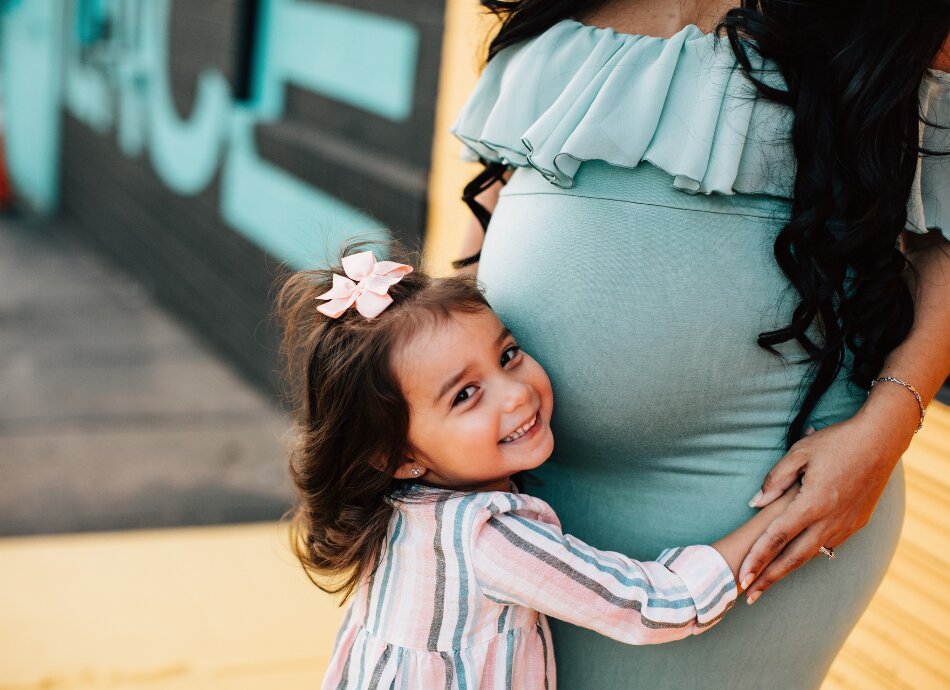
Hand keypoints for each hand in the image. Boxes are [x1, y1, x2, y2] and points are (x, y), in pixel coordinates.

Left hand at [738, 415, 903, 603]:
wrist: (880, 441)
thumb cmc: (836, 442)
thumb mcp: (798, 453)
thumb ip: (775, 480)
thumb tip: (755, 503)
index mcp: (812, 503)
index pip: (777, 538)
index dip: (757, 559)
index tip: (741, 576)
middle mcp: (830, 520)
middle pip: (793, 557)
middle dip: (768, 578)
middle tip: (747, 596)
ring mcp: (846, 524)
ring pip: (812, 555)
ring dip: (788, 570)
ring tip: (767, 584)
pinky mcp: (857, 523)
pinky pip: (828, 544)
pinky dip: (809, 555)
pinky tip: (796, 560)